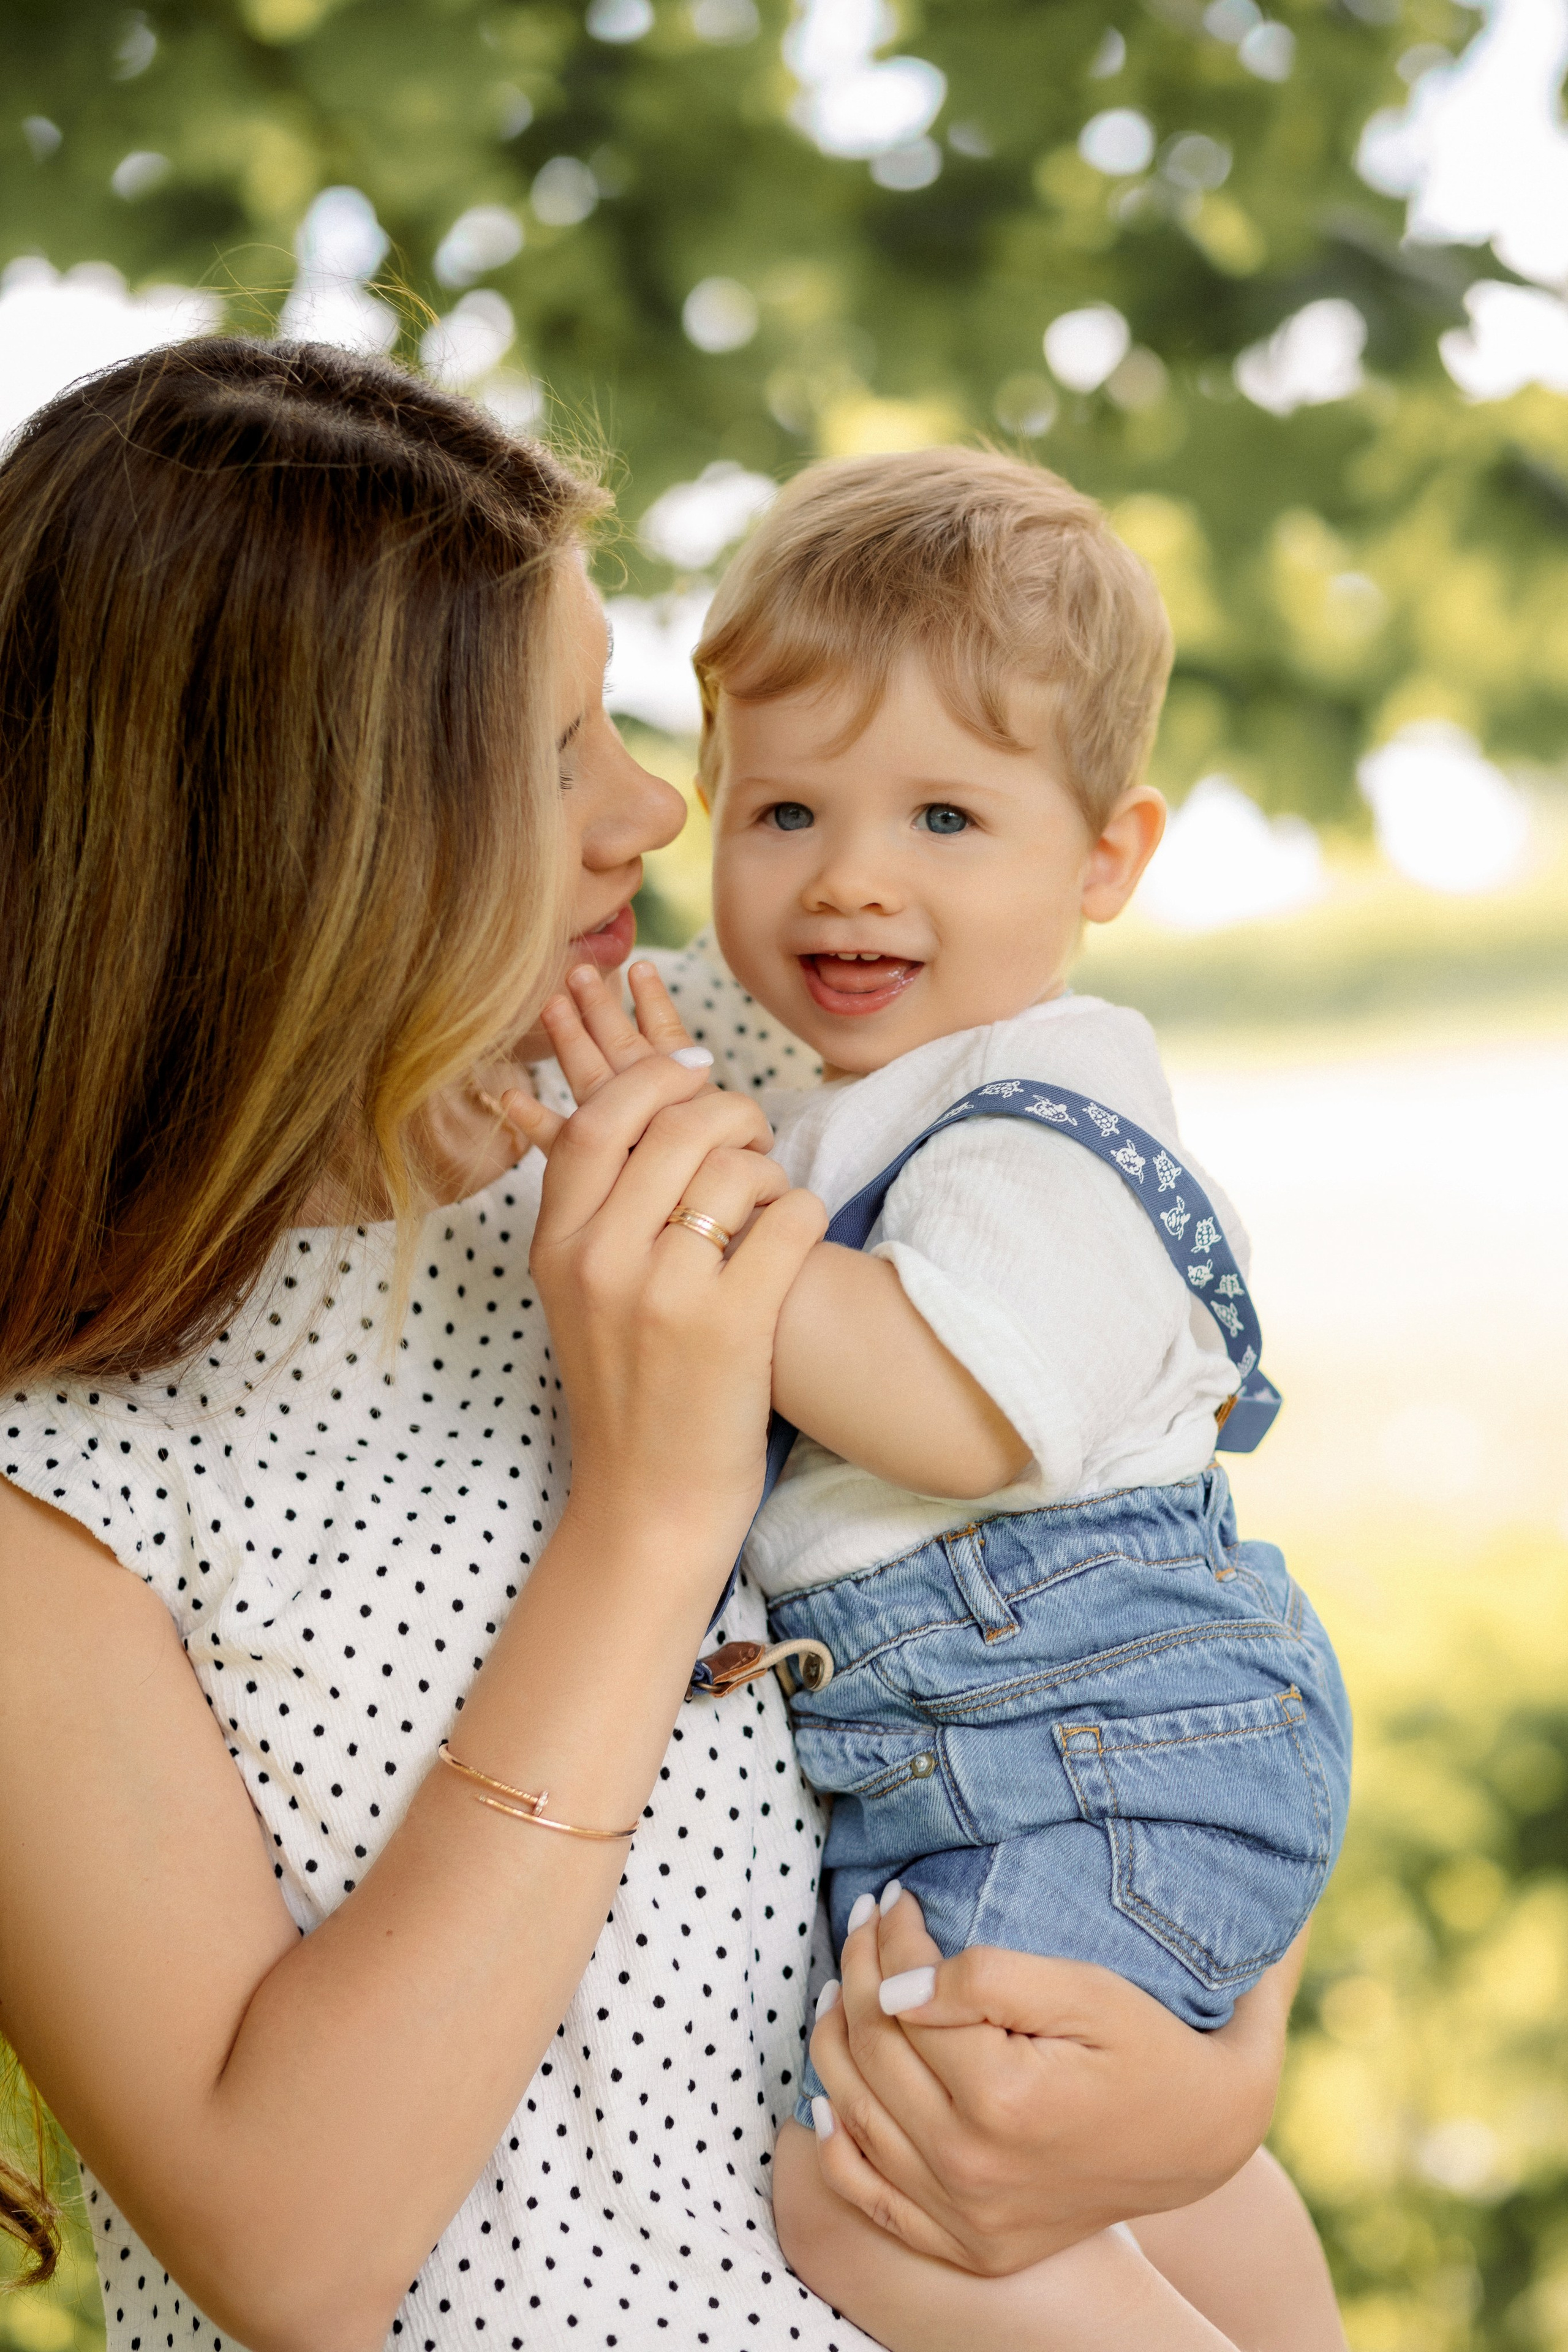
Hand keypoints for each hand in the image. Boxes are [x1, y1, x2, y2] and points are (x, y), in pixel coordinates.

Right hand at [510, 989, 823, 1558]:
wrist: (648, 1503)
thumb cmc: (629, 1392)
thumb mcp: (579, 1295)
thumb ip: (596, 1210)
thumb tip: (641, 1109)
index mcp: (555, 1247)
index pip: (595, 1120)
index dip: (652, 1079)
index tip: (694, 1069)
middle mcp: (599, 1262)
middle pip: (675, 1128)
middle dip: (730, 1113)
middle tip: (753, 1137)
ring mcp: (664, 1295)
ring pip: (736, 1168)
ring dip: (770, 1170)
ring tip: (772, 1202)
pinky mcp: (731, 1328)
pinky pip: (789, 1220)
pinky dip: (806, 1215)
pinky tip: (798, 1240)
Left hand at [807, 1887, 1301, 2276]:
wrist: (1203, 2141)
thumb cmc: (1150, 2047)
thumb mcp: (1087, 1991)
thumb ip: (989, 1981)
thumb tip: (896, 1989)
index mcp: (1003, 2100)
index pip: (902, 1999)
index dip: (890, 1935)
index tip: (894, 1895)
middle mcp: (973, 2169)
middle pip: (872, 2051)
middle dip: (857, 1969)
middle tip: (863, 1919)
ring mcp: (967, 2217)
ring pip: (855, 2113)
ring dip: (835, 2039)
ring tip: (843, 1984)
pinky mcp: (968, 2245)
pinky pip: (870, 2195)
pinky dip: (838, 2141)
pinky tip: (832, 2093)